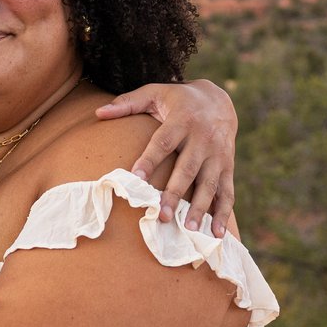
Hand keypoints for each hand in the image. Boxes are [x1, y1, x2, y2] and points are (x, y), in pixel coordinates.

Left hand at [97, 80, 236, 232]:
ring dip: (201, 208)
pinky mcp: (228, 166)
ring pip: (209, 183)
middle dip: (176, 193)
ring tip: (190, 229)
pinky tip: (217, 233)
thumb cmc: (178, 100)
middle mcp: (203, 138)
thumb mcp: (154, 93)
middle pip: (188, 168)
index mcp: (182, 120)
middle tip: (163, 215)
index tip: (136, 179)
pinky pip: (227, 191)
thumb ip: (127, 103)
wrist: (219, 100)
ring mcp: (218, 154)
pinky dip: (223, 213)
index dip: (150, 160)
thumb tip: (98, 112)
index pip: (164, 142)